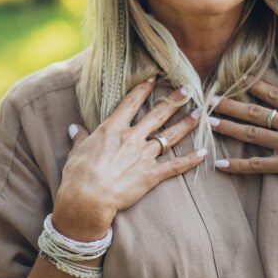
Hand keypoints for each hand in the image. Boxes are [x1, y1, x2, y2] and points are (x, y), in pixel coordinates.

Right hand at [53, 79, 203, 240]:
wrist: (87, 198)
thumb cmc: (78, 174)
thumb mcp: (76, 151)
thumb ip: (80, 137)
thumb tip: (75, 128)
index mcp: (112, 129)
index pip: (131, 103)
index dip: (144, 89)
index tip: (154, 79)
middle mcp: (131, 138)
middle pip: (157, 114)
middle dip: (174, 100)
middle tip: (187, 89)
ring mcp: (143, 156)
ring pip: (170, 136)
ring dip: (186, 124)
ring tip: (199, 114)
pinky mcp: (151, 175)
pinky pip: (175, 166)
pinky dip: (190, 160)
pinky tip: (203, 153)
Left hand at [209, 77, 277, 211]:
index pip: (275, 93)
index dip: (254, 85)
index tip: (238, 78)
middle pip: (256, 112)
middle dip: (231, 105)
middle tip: (210, 100)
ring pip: (252, 135)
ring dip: (229, 128)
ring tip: (211, 123)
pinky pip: (257, 165)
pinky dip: (237, 165)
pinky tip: (221, 164)